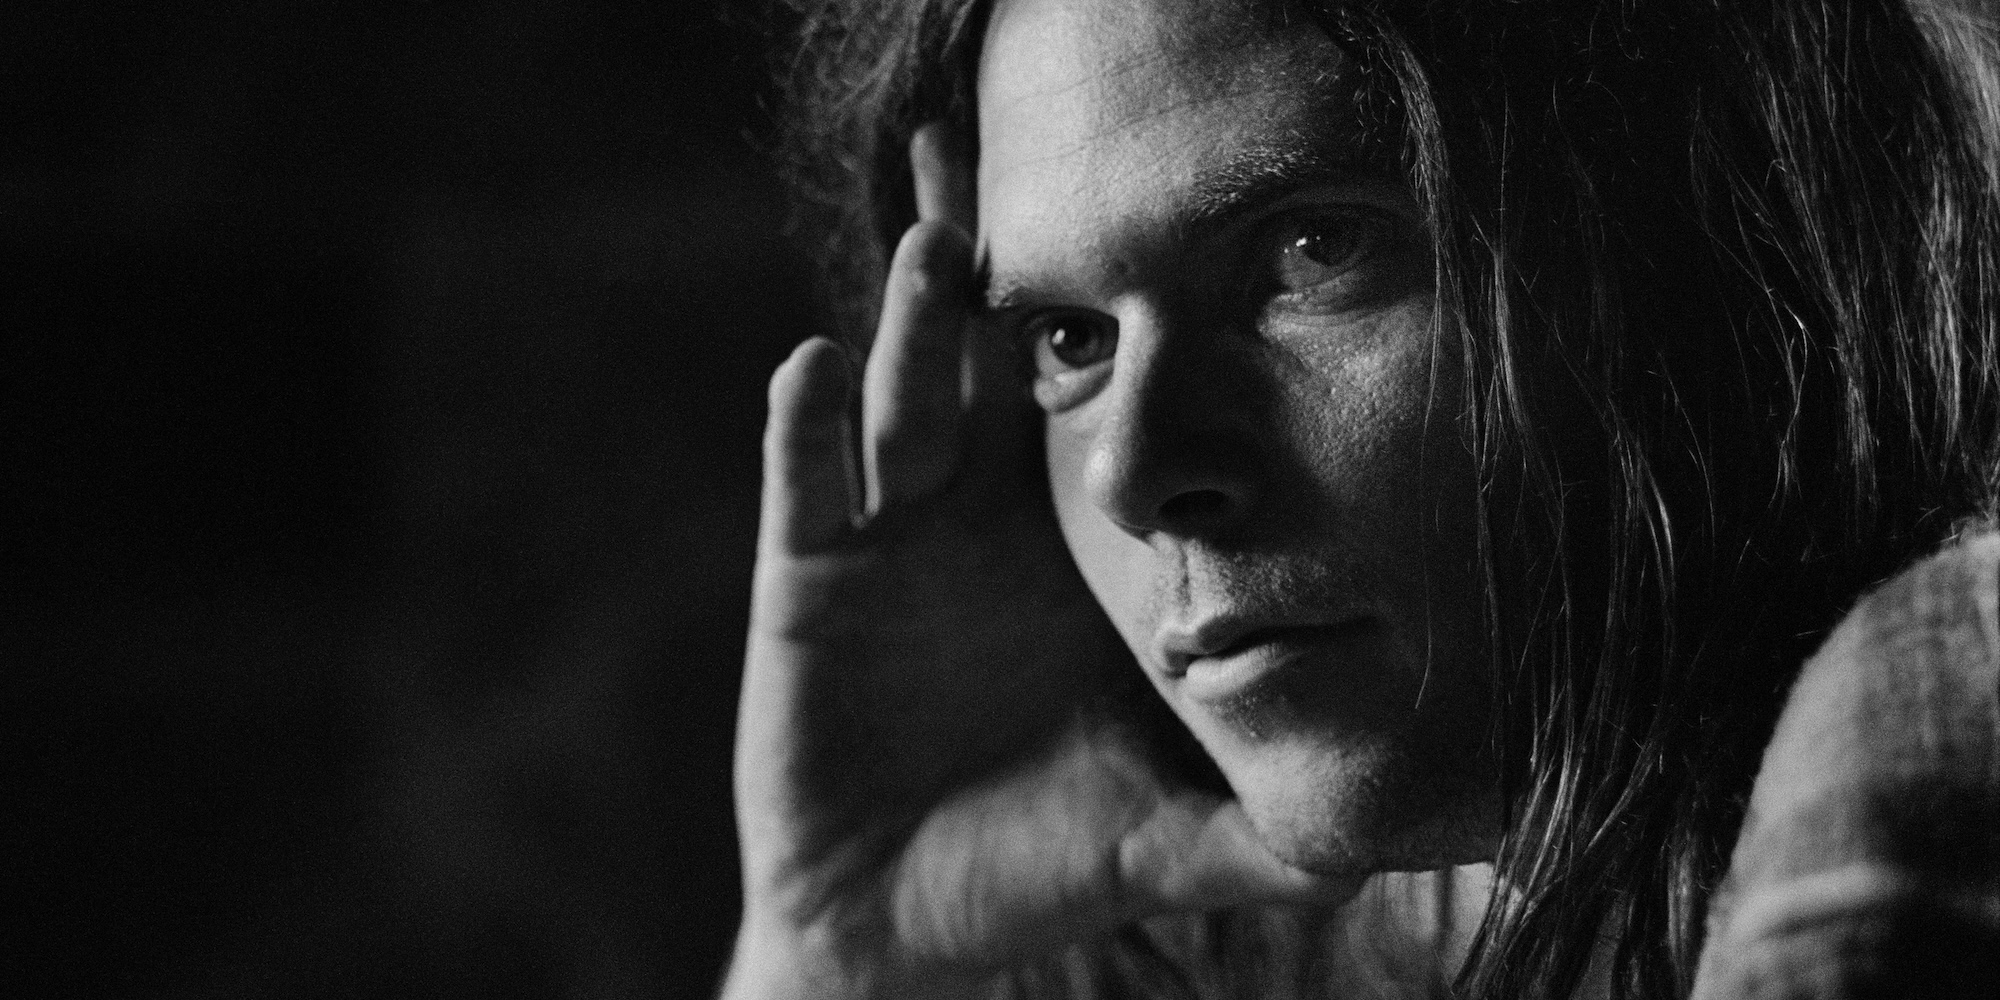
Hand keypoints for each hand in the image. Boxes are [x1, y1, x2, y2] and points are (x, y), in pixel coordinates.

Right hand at [727, 124, 1358, 999]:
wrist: (908, 929)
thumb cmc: (1047, 860)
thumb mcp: (1178, 833)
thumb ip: (1280, 828)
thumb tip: (1413, 846)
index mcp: (1075, 545)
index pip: (1103, 412)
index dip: (1126, 331)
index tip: (1171, 240)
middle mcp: (984, 517)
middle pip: (994, 366)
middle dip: (1006, 275)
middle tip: (1034, 175)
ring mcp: (893, 540)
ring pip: (908, 403)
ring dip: (920, 327)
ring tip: (947, 247)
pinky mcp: (810, 581)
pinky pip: (806, 487)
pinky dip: (807, 427)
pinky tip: (815, 365)